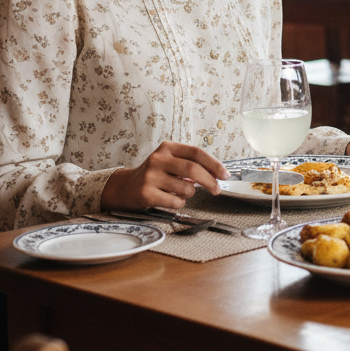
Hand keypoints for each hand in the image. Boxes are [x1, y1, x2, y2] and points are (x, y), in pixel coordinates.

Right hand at [100, 141, 229, 211]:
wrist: (124, 187)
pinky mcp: (146, 193)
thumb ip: (190, 164)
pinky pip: (175, 202)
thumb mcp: (170, 162)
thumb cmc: (154, 174)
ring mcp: (151, 176)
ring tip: (180, 192)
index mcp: (167, 148)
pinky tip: (170, 199)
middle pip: (193, 170)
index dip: (214, 164)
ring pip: (186, 188)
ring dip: (190, 194)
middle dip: (210, 181)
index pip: (196, 153)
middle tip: (217, 189)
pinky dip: (179, 203)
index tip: (225, 174)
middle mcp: (158, 159)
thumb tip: (216, 174)